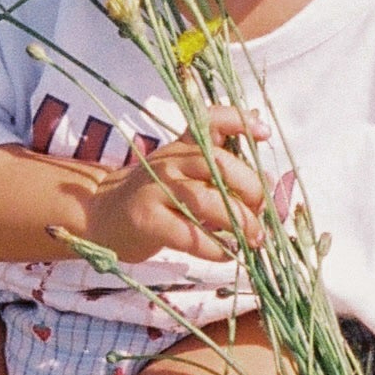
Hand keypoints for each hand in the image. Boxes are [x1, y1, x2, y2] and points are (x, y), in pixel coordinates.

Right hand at [78, 106, 269, 263]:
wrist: (101, 217)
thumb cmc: (155, 198)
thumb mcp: (183, 172)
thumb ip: (223, 173)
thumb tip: (272, 179)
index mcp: (183, 146)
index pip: (211, 120)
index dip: (239, 121)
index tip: (264, 133)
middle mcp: (170, 161)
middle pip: (217, 163)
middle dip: (251, 187)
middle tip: (265, 211)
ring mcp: (155, 189)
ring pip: (205, 200)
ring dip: (238, 221)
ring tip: (255, 238)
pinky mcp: (147, 221)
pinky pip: (189, 234)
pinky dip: (215, 247)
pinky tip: (227, 253)